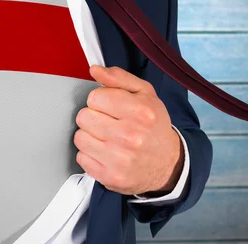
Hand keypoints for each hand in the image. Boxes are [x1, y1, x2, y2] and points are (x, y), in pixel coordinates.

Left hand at [73, 65, 183, 195]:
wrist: (168, 164)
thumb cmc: (153, 126)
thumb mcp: (144, 94)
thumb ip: (118, 78)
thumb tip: (94, 70)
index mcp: (140, 111)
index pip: (95, 97)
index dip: (100, 100)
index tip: (110, 107)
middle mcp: (130, 136)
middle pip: (83, 117)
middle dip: (93, 118)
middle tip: (108, 123)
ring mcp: (119, 159)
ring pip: (79, 137)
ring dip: (90, 136)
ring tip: (106, 138)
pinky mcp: (110, 176)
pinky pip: (81, 158)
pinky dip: (90, 155)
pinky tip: (105, 153)